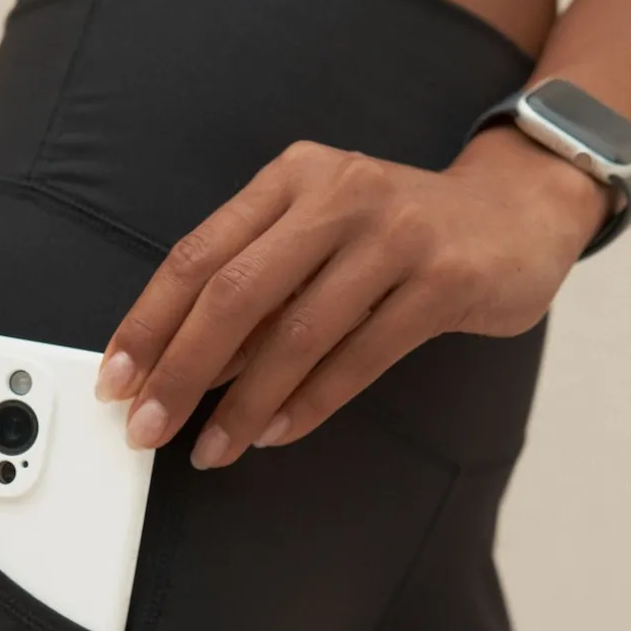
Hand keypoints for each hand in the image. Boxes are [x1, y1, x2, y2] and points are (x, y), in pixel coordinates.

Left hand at [95, 126, 609, 468]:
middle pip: (234, 294)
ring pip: (297, 333)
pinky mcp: (443, 279)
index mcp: (289, 180)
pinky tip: (277, 433)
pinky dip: (311, 402)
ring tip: (212, 450)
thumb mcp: (316, 239)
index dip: (148, 324)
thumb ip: (256, 292)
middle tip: (147, 429)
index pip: (197, 255)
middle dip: (180, 371)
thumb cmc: (395, 237)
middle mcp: (336, 194)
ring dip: (244, 404)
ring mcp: (394, 234)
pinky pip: (360, 356)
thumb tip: (181, 370)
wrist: (515, 215)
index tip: (115, 382)